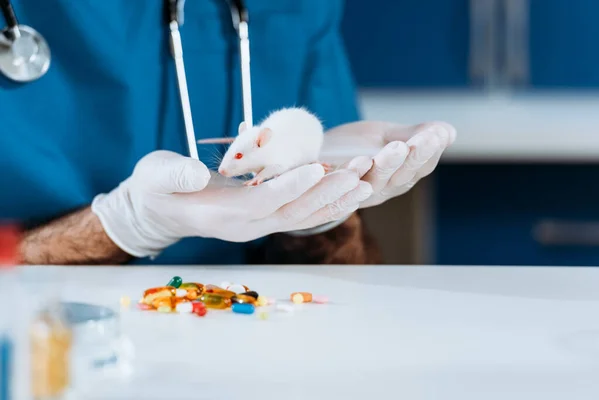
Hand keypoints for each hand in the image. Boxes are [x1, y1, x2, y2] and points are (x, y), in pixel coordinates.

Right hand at [91, 150, 371, 257]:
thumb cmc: (155, 189)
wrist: (160, 211)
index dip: (290, 185)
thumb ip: (174, 175)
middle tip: (358, 173)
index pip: (262, 201)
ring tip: (366, 182)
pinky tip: (349, 192)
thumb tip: (197, 174)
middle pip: (293, 211)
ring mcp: (258, 224)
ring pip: (303, 216)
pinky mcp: (264, 217)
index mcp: (222, 214)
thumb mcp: (155, 176)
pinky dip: (326, 204)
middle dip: (326, 191)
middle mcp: (246, 225)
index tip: (316, 166)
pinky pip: (301, 214)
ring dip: (334, 199)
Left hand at [320, 121, 455, 207]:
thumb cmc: (353, 149)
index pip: (421, 165)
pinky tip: (362, 159)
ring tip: (399, 146)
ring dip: (388, 164)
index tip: (438, 133)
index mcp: (399, 176)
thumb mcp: (385, 137)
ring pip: (376, 180)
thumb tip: (448, 133)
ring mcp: (357, 192)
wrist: (311, 161)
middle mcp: (382, 189)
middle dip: (416, 156)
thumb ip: (413, 136)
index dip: (431, 150)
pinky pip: (343, 184)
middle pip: (403, 175)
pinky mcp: (332, 189)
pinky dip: (353, 172)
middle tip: (427, 138)